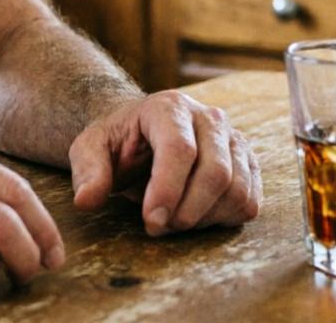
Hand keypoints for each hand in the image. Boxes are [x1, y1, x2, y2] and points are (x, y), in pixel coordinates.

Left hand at [67, 91, 260, 236]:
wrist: (141, 134)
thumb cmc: (118, 142)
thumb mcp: (89, 149)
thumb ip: (88, 171)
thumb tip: (86, 200)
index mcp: (169, 107)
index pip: (180, 149)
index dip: (168, 190)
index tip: (150, 221)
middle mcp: (209, 118)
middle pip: (215, 172)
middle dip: (186, 211)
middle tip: (157, 227)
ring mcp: (234, 140)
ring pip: (236, 190)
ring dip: (204, 218)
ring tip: (173, 220)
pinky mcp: (248, 164)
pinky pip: (249, 202)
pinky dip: (223, 219)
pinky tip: (195, 215)